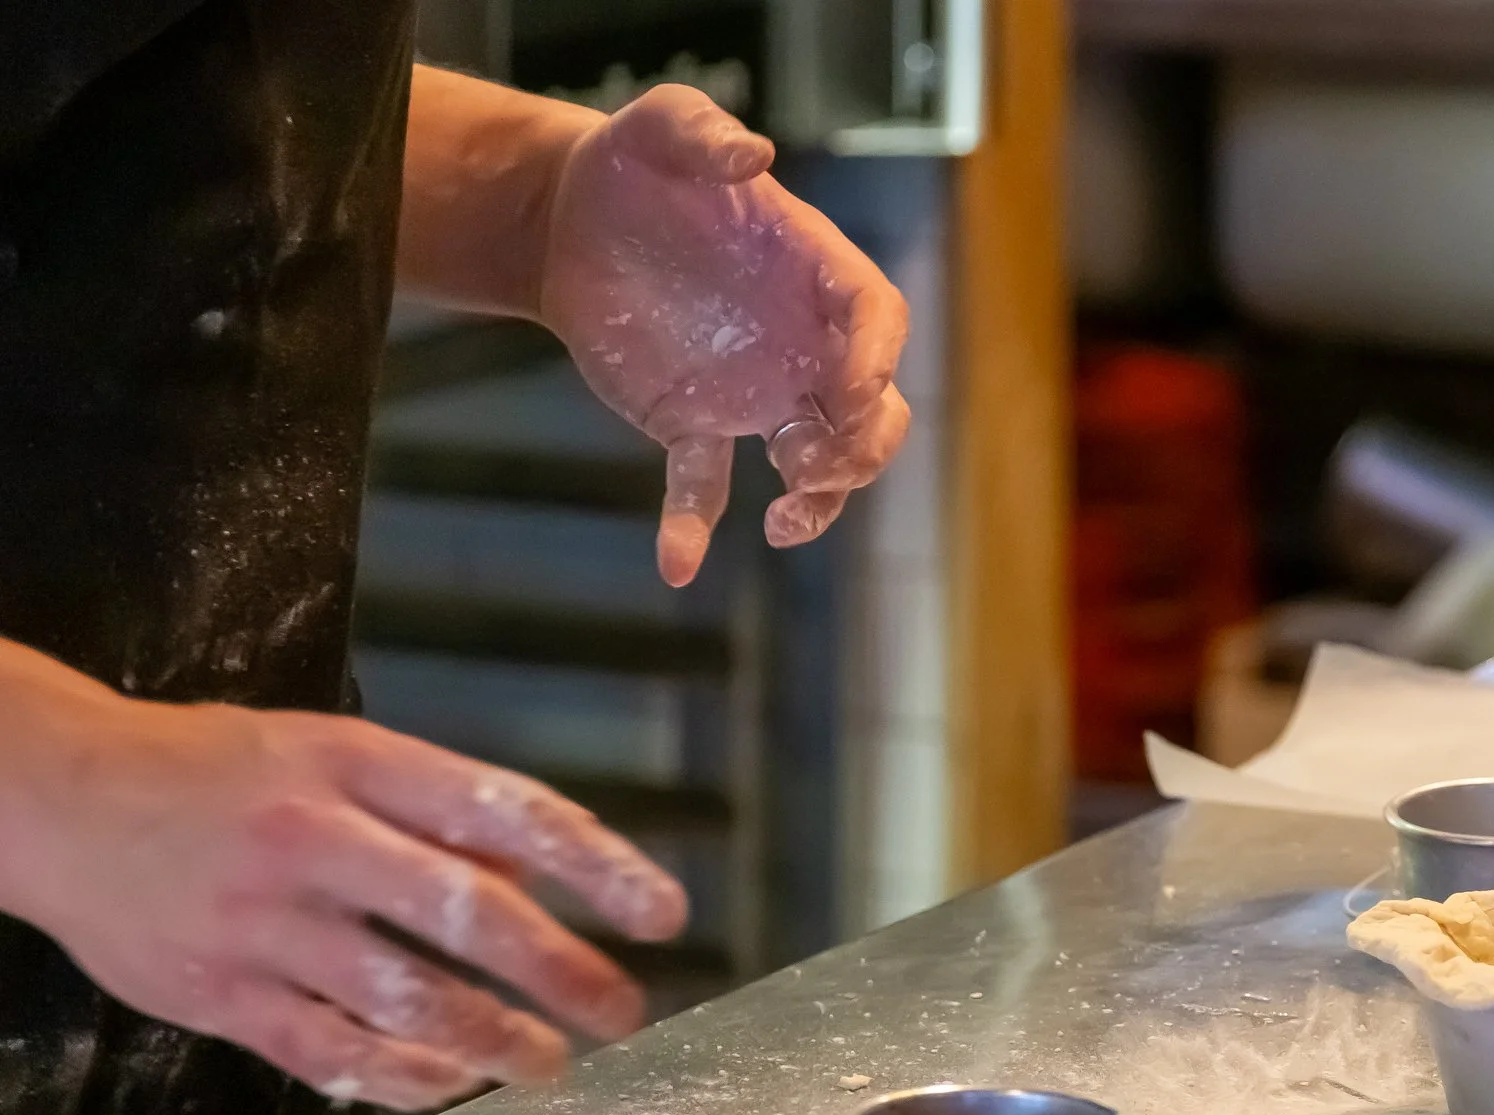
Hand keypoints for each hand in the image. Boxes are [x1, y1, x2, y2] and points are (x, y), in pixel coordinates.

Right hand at [7, 697, 688, 1111]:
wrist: (54, 795)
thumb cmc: (219, 774)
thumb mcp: (332, 753)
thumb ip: (433, 810)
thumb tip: (549, 868)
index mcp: (355, 765)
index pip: (504, 812)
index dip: (596, 866)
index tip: (663, 914)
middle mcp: (314, 839)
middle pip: (467, 911)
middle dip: (563, 972)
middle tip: (623, 1011)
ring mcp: (262, 922)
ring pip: (404, 997)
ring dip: (494, 1040)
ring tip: (548, 1063)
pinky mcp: (215, 992)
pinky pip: (328, 1050)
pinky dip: (402, 1076)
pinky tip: (451, 1084)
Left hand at [539, 85, 911, 585]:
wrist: (571, 220)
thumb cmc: (636, 165)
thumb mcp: (663, 127)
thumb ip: (704, 133)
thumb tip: (752, 157)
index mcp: (814, 272)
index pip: (876, 319)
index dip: (876, 358)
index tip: (854, 390)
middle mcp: (801, 342)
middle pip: (872, 412)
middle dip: (861, 448)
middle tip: (814, 464)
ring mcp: (756, 390)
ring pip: (817, 464)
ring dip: (817, 501)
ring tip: (782, 523)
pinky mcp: (695, 423)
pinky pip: (707, 485)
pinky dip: (693, 527)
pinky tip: (676, 564)